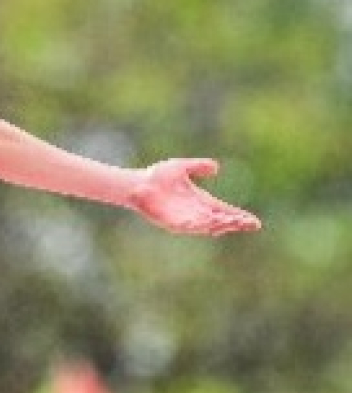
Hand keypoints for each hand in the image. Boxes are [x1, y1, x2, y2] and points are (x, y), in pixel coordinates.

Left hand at [129, 159, 260, 234]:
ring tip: (232, 223)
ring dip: (219, 224)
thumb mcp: (182, 167)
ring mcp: (182, 219)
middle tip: (248, 224)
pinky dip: (196, 225)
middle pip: (219, 221)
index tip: (255, 223)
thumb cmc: (157, 176)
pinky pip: (186, 226)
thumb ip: (198, 166)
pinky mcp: (170, 222)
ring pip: (205, 226)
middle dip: (234, 222)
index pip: (224, 211)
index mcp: (200, 201)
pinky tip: (207, 225)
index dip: (239, 217)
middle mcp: (194, 213)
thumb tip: (216, 167)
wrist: (137, 183)